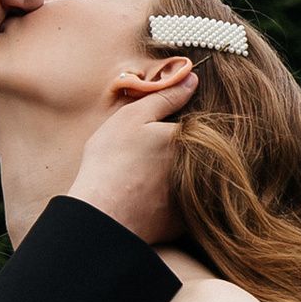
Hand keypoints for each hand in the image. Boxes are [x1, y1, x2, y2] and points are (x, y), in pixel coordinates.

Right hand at [65, 72, 196, 244]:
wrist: (102, 217)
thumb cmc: (111, 163)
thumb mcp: (132, 118)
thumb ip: (164, 96)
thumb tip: (193, 78)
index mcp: (187, 138)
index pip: (194, 127)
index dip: (173, 129)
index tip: (153, 137)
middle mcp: (198, 167)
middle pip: (193, 154)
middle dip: (174, 154)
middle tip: (143, 162)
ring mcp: (193, 197)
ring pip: (189, 181)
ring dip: (175, 179)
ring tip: (144, 181)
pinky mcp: (183, 223)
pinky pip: (183, 209)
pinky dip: (169, 205)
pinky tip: (147, 203)